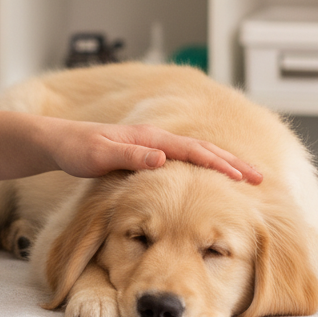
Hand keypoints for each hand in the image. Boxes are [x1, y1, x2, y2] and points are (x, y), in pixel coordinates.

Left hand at [43, 120, 262, 183]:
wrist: (57, 141)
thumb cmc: (75, 150)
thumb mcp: (99, 156)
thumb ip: (130, 156)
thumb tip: (163, 159)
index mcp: (147, 138)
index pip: (191, 150)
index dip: (219, 164)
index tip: (243, 177)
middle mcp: (153, 138)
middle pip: (200, 148)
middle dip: (231, 162)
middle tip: (260, 177)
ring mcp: (151, 144)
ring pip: (194, 151)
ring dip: (221, 162)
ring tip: (245, 174)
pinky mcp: (146, 151)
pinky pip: (183, 157)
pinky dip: (203, 163)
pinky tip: (211, 173)